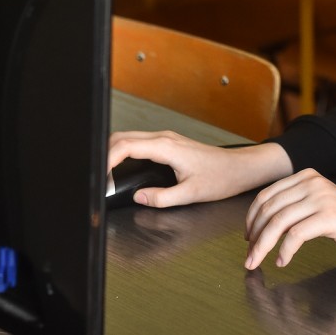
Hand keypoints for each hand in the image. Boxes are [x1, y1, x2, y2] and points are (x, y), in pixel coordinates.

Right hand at [108, 130, 291, 207]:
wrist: (239, 168)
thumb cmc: (221, 178)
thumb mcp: (191, 194)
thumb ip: (162, 198)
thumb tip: (139, 198)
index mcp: (166, 147)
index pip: (126, 146)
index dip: (106, 159)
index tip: (100, 177)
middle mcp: (164, 138)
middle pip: (122, 137)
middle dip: (104, 154)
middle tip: (96, 178)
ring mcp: (165, 139)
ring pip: (129, 138)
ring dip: (113, 152)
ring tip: (105, 174)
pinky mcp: (167, 143)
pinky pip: (138, 142)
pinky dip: (124, 152)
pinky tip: (120, 166)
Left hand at [244, 169, 335, 270]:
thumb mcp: (317, 206)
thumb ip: (294, 205)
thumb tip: (261, 223)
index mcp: (307, 177)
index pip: (267, 195)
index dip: (251, 218)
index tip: (248, 237)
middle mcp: (313, 182)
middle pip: (270, 209)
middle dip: (255, 235)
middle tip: (249, 256)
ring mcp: (322, 198)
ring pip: (279, 222)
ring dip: (263, 245)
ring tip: (257, 261)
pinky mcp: (331, 216)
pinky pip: (296, 235)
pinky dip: (285, 251)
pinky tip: (282, 261)